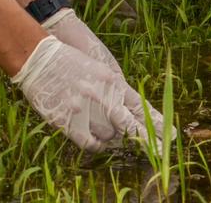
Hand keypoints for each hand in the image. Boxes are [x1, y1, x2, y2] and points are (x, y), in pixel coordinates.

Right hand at [44, 8, 168, 137]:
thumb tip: (124, 109)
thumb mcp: (98, 68)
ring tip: (114, 137)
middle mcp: (101, 97)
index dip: (156, 123)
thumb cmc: (69, 60)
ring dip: (114, 138)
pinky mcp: (69, 121)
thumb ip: (113, 87)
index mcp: (112, 81)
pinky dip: (97, 145)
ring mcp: (85, 110)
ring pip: (110, 135)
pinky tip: (100, 144)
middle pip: (129, 126)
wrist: (40, 58)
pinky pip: (90, 142)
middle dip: (145, 140)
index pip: (140, 107)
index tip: (170, 136)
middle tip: (158, 152)